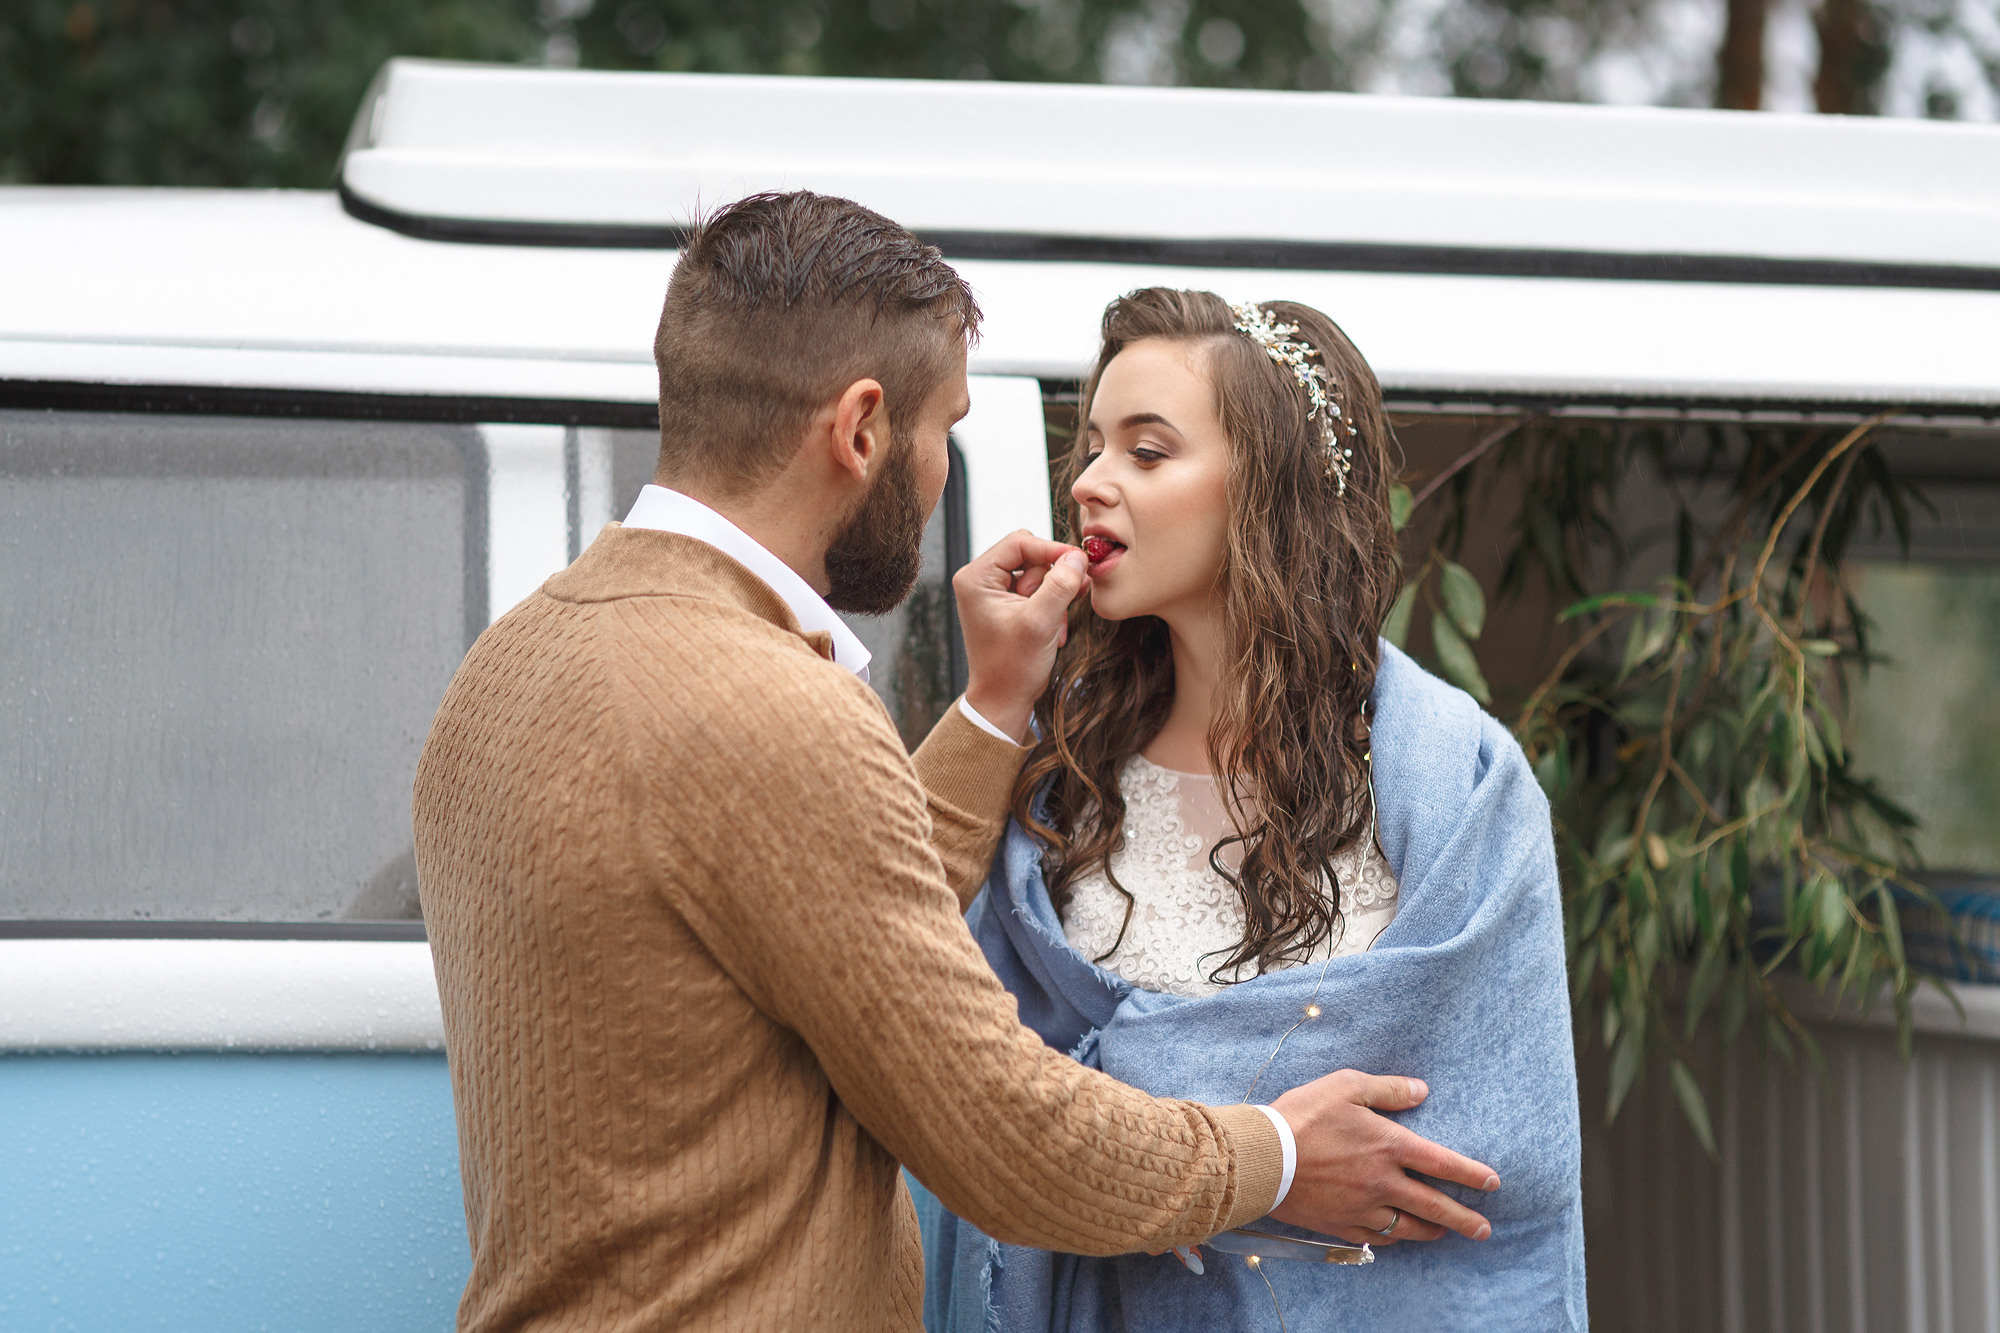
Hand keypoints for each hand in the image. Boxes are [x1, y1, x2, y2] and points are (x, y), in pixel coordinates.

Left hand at [953, 530, 1090, 741]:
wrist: (1003, 702)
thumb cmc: (1012, 668)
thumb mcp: (1041, 622)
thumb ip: (1060, 585)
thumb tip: (1078, 556)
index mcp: (976, 577)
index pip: (1020, 542)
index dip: (1052, 550)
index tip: (1080, 563)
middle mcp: (980, 580)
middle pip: (1031, 556)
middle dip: (1052, 582)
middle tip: (1060, 607)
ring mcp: (993, 593)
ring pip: (1039, 575)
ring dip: (1054, 599)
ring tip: (1054, 627)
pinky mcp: (1007, 605)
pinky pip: (1039, 591)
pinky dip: (1051, 608)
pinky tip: (1053, 630)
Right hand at [1268, 1072, 1499, 1245]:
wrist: (1263, 1157)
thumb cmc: (1303, 1116)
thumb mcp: (1346, 1086)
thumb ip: (1387, 1089)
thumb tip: (1421, 1091)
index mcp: (1389, 1146)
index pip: (1442, 1163)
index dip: (1471, 1174)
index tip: (1493, 1183)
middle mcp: (1382, 1182)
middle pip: (1434, 1206)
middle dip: (1463, 1219)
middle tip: (1484, 1230)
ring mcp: (1362, 1207)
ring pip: (1408, 1227)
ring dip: (1432, 1231)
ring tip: (1445, 1234)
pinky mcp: (1340, 1223)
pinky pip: (1376, 1237)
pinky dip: (1393, 1238)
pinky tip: (1398, 1236)